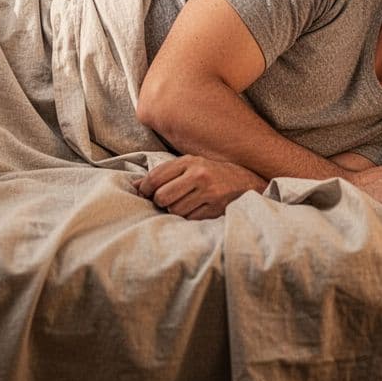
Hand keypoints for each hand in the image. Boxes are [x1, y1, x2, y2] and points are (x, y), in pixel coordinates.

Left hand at [134, 155, 268, 219]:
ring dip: (174, 210)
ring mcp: (208, 193)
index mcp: (189, 161)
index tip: (144, 193)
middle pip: (162, 197)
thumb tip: (133, 186)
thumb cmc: (211, 172)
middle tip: (166, 200)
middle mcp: (199, 175)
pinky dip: (187, 217)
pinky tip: (195, 209)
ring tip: (184, 203)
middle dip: (160, 201)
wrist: (247, 181)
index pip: (155, 177)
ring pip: (174, 210)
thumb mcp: (189, 165)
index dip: (144, 189)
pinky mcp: (215, 209)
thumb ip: (163, 174)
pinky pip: (189, 219)